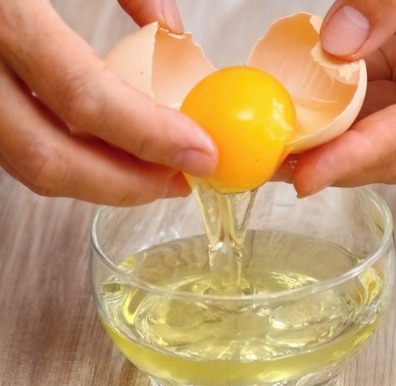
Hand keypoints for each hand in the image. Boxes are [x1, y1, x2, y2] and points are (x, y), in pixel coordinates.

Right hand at [0, 0, 215, 205]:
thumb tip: (172, 32)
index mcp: (1, 10)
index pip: (83, 96)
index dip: (150, 137)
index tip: (201, 153)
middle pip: (45, 156)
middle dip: (126, 184)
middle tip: (180, 180)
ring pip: (21, 162)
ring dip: (95, 177)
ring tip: (151, 169)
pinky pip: (7, 141)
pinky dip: (60, 153)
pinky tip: (101, 147)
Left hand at [288, 0, 395, 195]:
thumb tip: (337, 48)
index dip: (365, 153)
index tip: (310, 174)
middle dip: (339, 163)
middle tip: (275, 165)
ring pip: (381, 142)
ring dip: (329, 148)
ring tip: (273, 148)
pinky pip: (370, 113)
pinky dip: (331, 119)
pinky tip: (295, 119)